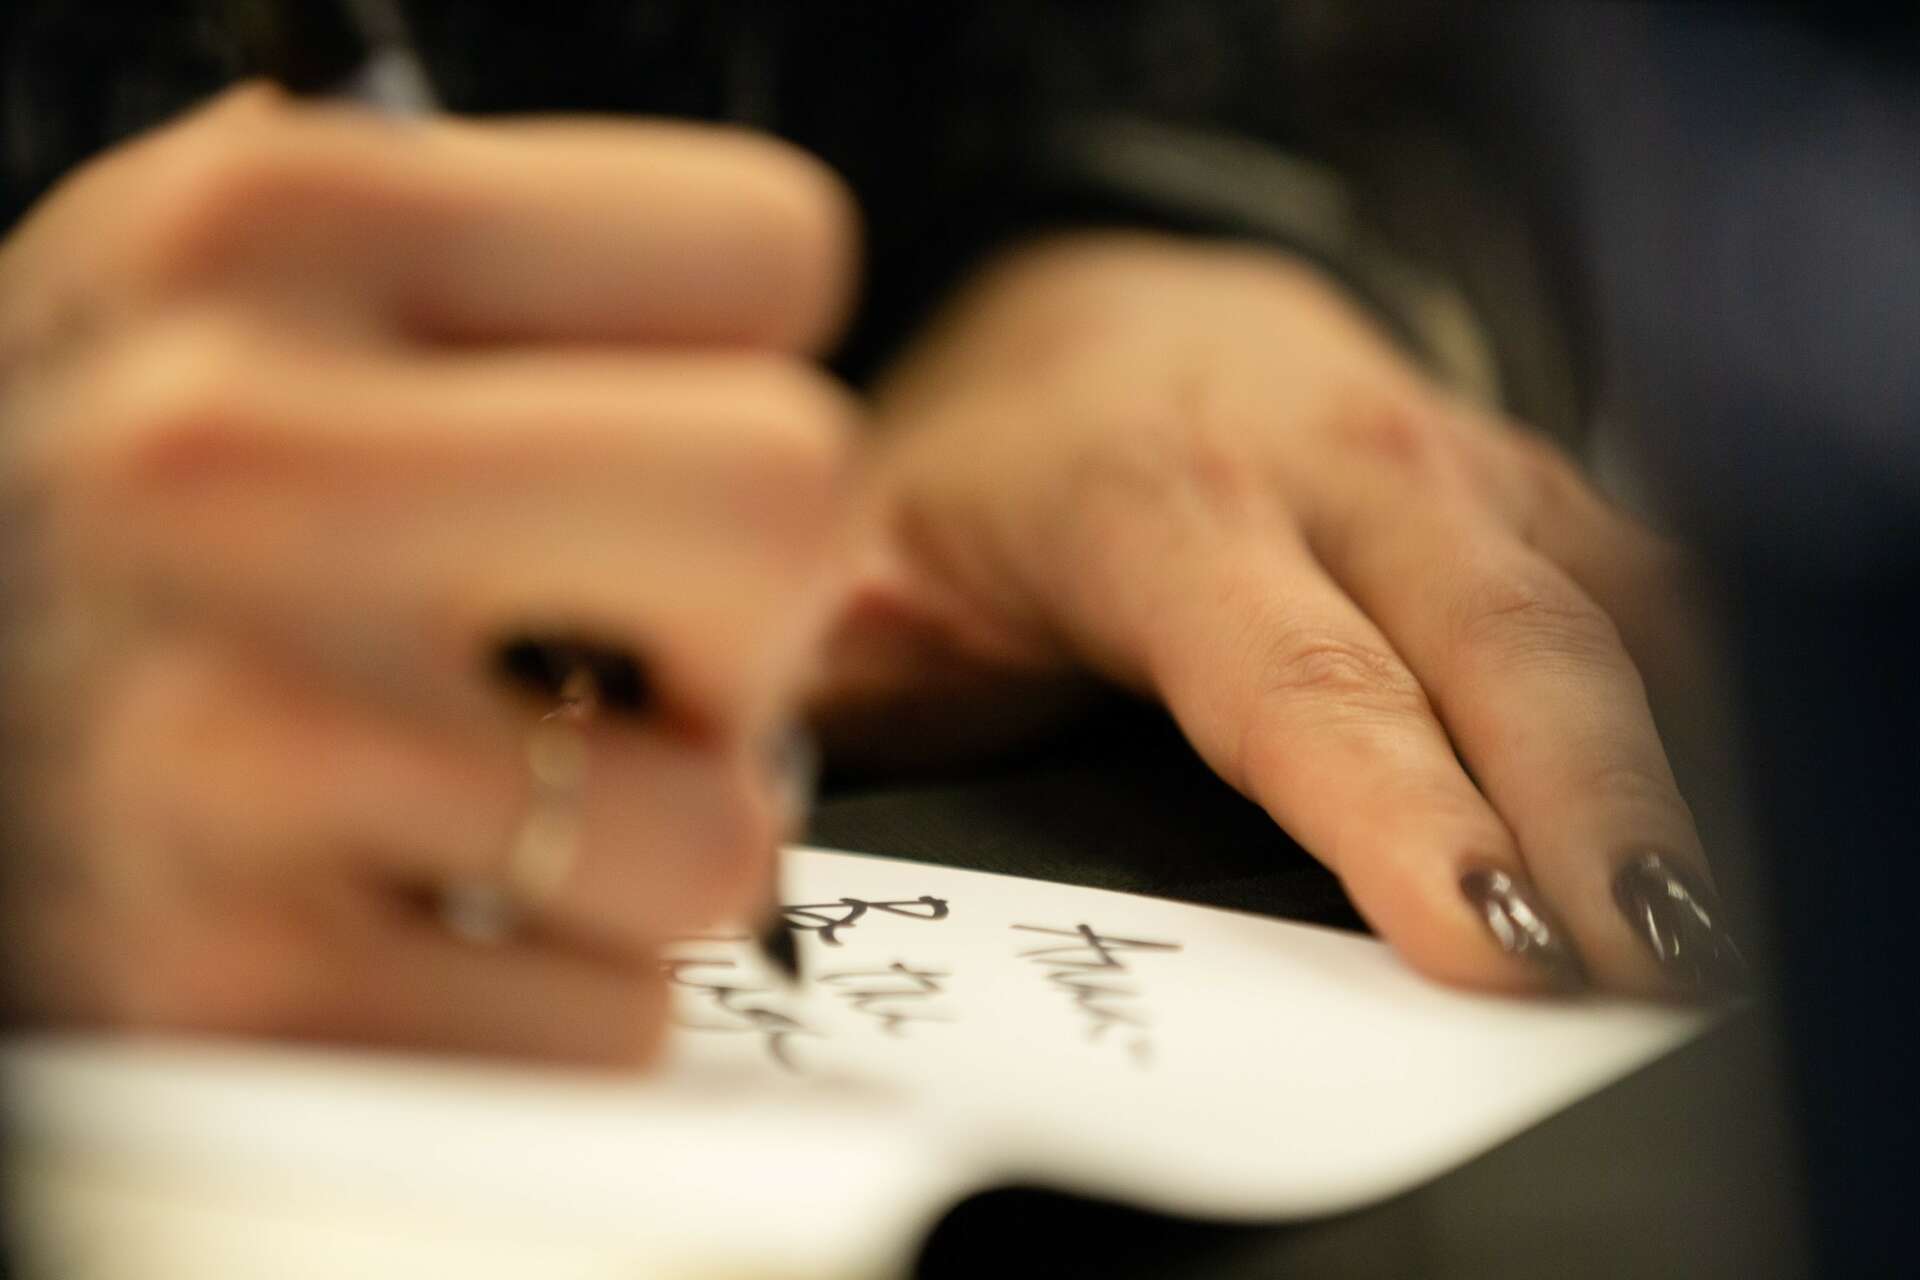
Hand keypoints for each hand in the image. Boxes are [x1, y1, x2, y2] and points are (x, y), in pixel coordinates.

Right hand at [0, 86, 858, 1060]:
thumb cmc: (118, 509)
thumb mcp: (254, 296)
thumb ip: (516, 310)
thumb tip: (814, 480)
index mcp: (274, 219)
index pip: (768, 247)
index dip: (744, 378)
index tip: (649, 452)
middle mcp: (229, 452)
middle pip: (792, 500)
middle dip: (752, 612)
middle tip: (628, 654)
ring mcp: (230, 736)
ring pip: (728, 831)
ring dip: (642, 842)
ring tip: (478, 799)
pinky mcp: (227, 987)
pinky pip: (612, 1026)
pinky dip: (551, 999)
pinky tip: (409, 920)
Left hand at [817, 232, 1740, 997]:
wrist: (1103, 317)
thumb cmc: (993, 455)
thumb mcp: (866, 549)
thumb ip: (827, 670)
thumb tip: (757, 792)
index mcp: (1159, 497)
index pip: (1299, 679)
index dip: (1396, 814)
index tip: (1484, 941)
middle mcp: (1330, 462)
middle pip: (1498, 638)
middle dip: (1595, 806)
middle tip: (1653, 968)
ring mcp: (1444, 459)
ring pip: (1601, 602)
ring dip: (1669, 759)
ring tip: (1709, 923)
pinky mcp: (1514, 479)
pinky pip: (1634, 574)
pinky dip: (1687, 688)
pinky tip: (1708, 795)